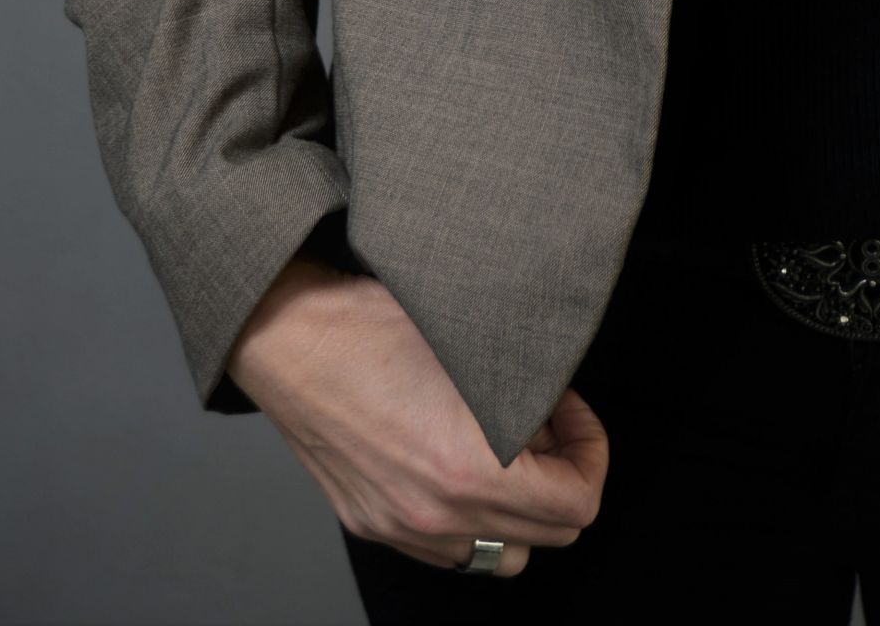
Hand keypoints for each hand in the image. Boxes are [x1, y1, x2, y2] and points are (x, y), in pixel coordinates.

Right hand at [226, 257, 608, 575]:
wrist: (289, 337)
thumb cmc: (372, 324)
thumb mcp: (475, 340)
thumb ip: (529, 387)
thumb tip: (558, 405)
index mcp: (469, 473)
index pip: (577, 503)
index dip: (589, 450)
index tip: (569, 410)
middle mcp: (435, 516)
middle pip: (547, 537)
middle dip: (560, 476)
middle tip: (543, 420)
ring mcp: (400, 527)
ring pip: (498, 555)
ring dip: (518, 507)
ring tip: (505, 445)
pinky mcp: (372, 524)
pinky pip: (447, 548)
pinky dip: (470, 517)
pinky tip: (459, 459)